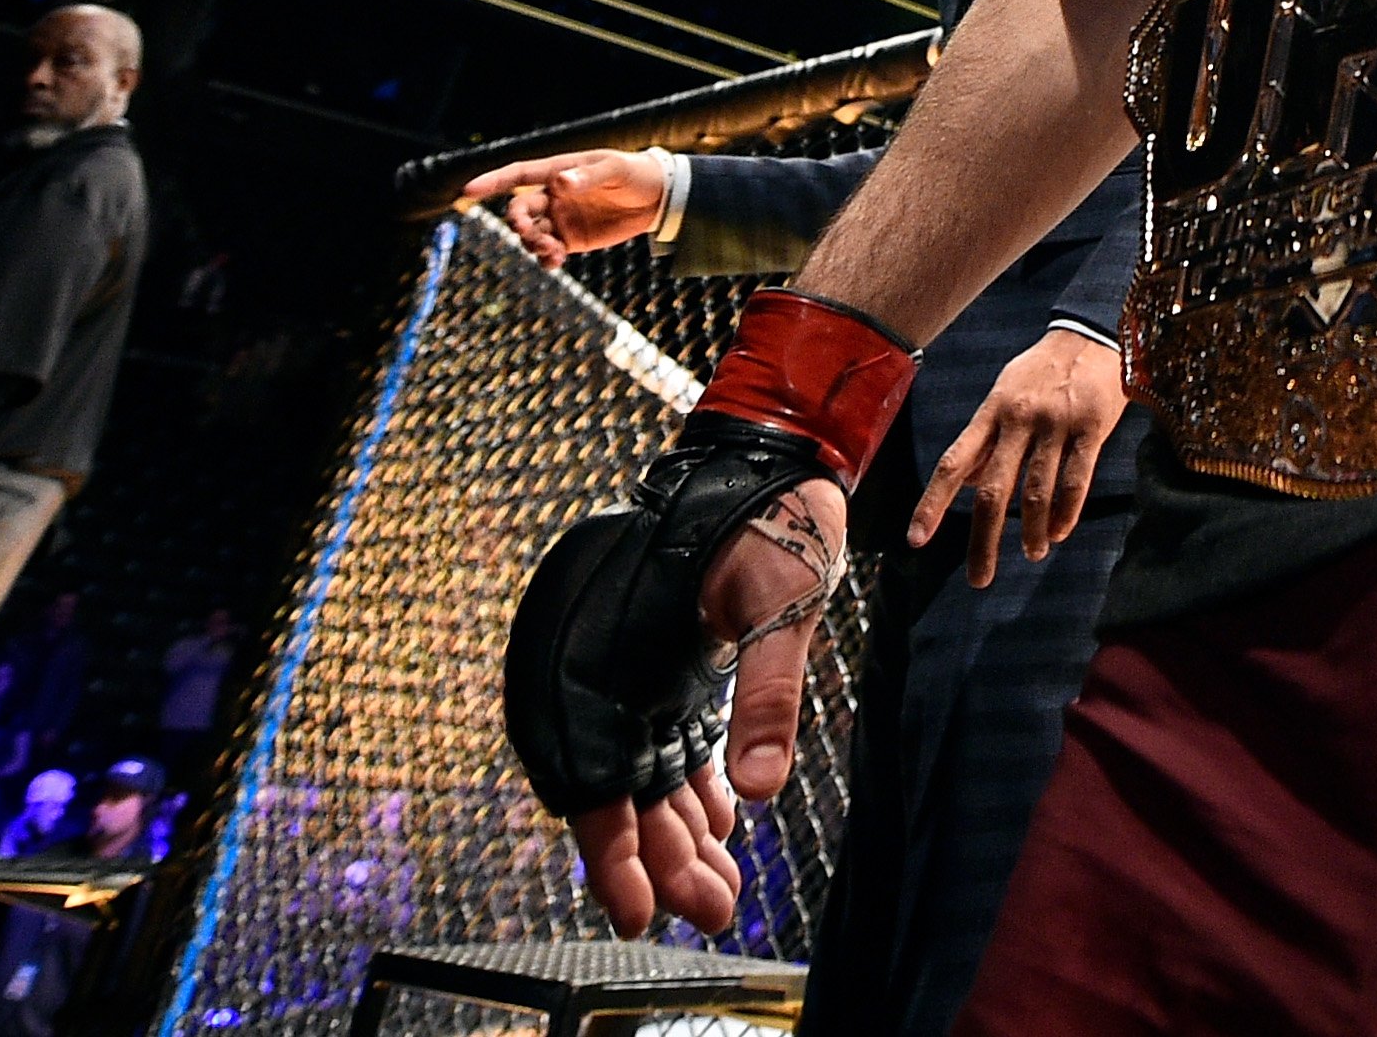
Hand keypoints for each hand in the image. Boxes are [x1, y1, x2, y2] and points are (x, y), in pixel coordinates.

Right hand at [458, 150, 668, 266]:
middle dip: (516, 221)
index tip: (468, 191)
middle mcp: (552, 196)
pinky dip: (545, 259)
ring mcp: (560, 219)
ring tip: (551, 251)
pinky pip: (548, 252)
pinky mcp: (571, 240)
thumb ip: (587, 177)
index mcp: (558, 171)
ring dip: (532, 243)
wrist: (658, 198)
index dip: (492, 181)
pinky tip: (554, 262)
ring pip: (531, 234)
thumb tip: (561, 183)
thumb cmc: (635, 174)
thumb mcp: (615, 171)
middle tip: (525, 231)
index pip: (518, 175)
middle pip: (519, 210)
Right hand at [563, 477, 843, 936]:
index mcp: (611, 661)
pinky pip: (675, 748)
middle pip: (626, 793)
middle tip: (709, 912)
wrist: (773, 462)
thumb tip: (760, 790)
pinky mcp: (677, 670)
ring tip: (721, 893)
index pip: (597, 784)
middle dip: (663, 861)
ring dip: (683, 836)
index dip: (613, 856)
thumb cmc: (769, 519)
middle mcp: (614, 675)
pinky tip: (723, 827)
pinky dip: (697, 791)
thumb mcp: (780, 600)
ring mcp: (644, 674)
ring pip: (652, 778)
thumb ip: (768, 695)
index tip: (638, 915)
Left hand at [908, 330, 1128, 581]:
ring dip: (1032, 531)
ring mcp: (1056, 423)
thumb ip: (986, 438)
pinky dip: (1066, 513)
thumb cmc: (1043, 369)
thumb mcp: (1004, 393)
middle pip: (994, 490)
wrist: (1093, 332)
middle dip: (983, 540)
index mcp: (991, 412)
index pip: (954, 464)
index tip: (916, 539)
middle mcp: (1019, 419)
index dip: (933, 504)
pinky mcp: (1091, 427)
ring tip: (1031, 553)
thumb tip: (967, 484)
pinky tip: (1060, 533)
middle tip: (979, 578)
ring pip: (1037, 491)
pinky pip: (1076, 480)